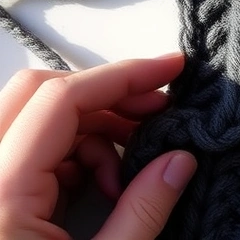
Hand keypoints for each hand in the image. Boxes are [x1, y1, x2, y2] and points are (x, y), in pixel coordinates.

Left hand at [0, 54, 194, 238]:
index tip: (170, 69)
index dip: (123, 76)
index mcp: (2, 190)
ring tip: (126, 177)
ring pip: (36, 117)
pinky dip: (73, 155)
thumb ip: (142, 211)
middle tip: (154, 112)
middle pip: (38, 92)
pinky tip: (102, 188)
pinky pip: (30, 147)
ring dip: (92, 131)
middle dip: (106, 96)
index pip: (61, 100)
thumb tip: (179, 160)